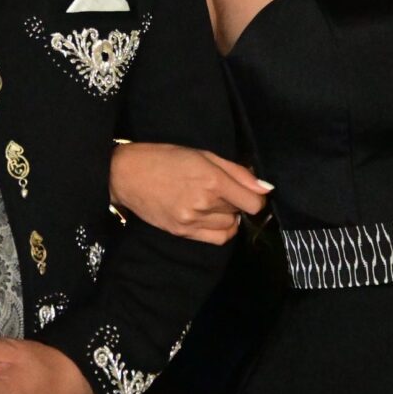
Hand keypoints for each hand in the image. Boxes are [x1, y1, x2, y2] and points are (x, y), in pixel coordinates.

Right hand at [108, 142, 268, 243]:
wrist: (127, 175)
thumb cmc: (165, 158)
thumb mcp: (203, 154)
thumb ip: (237, 171)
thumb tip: (265, 188)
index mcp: (211, 179)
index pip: (254, 202)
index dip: (257, 196)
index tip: (249, 190)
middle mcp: (204, 203)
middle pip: (241, 211)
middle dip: (237, 200)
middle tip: (220, 188)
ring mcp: (192, 221)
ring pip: (230, 225)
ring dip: (228, 214)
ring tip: (212, 201)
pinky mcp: (183, 233)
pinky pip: (218, 239)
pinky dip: (222, 229)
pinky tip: (213, 217)